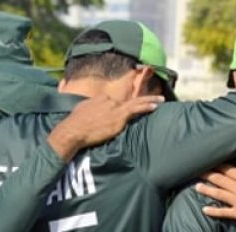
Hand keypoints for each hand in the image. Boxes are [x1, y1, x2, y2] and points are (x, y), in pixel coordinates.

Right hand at [47, 94, 163, 160]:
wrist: (75, 130)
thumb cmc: (76, 124)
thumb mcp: (82, 110)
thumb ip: (90, 108)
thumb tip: (90, 111)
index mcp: (101, 98)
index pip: (118, 100)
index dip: (126, 104)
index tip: (134, 105)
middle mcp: (110, 100)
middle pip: (129, 100)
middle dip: (143, 99)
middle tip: (157, 98)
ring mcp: (115, 107)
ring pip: (136, 102)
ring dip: (150, 101)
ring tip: (161, 100)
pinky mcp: (119, 116)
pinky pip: (136, 109)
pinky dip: (146, 106)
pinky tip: (155, 106)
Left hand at [195, 162, 235, 225]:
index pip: (227, 169)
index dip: (216, 165)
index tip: (207, 161)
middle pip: (219, 179)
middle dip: (207, 174)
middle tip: (195, 171)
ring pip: (218, 193)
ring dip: (207, 190)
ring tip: (197, 187)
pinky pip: (224, 212)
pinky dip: (214, 211)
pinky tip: (205, 209)